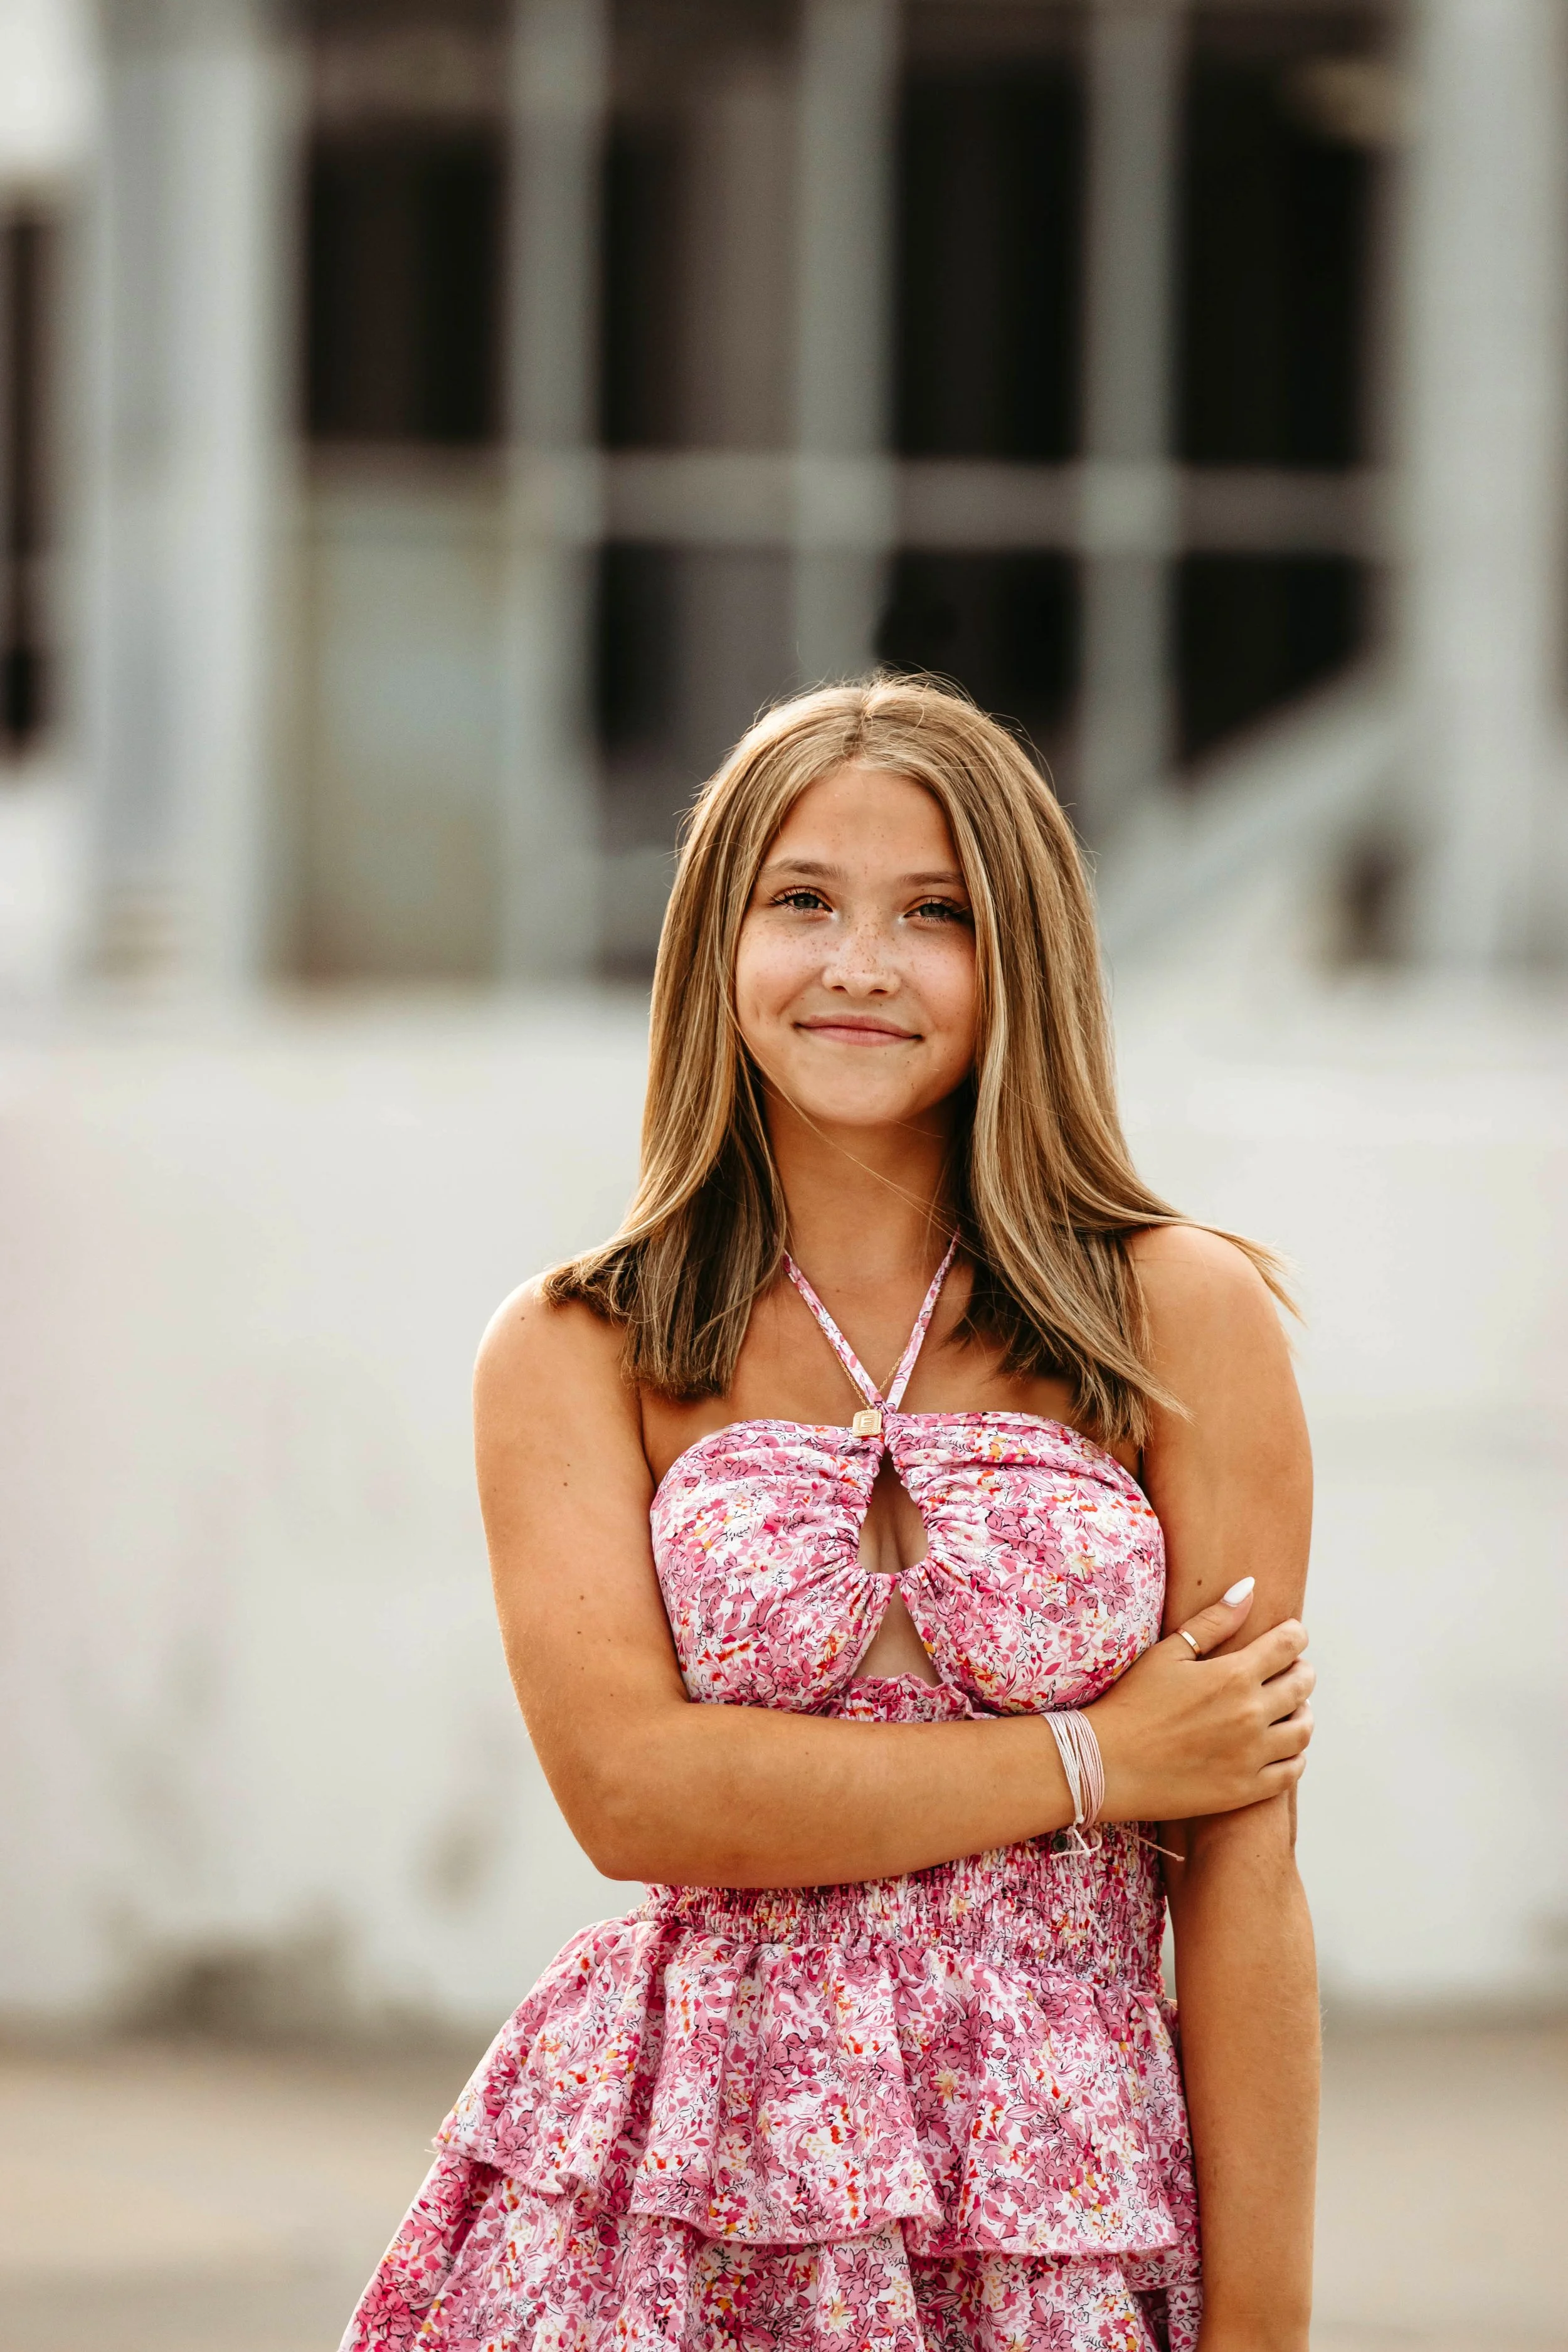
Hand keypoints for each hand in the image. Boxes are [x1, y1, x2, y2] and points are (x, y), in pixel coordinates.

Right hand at [1088, 1581, 1313, 1823]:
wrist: (1108, 1764)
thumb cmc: (1133, 1702)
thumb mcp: (1168, 1653)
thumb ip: (1212, 1622)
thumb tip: (1249, 1588)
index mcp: (1233, 1675)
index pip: (1288, 1645)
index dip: (1294, 1635)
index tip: (1291, 1635)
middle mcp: (1250, 1714)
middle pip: (1301, 1686)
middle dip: (1301, 1671)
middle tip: (1292, 1670)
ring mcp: (1251, 1755)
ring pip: (1302, 1730)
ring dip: (1303, 1713)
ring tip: (1290, 1708)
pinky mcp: (1245, 1789)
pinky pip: (1291, 1771)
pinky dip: (1295, 1755)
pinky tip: (1281, 1747)